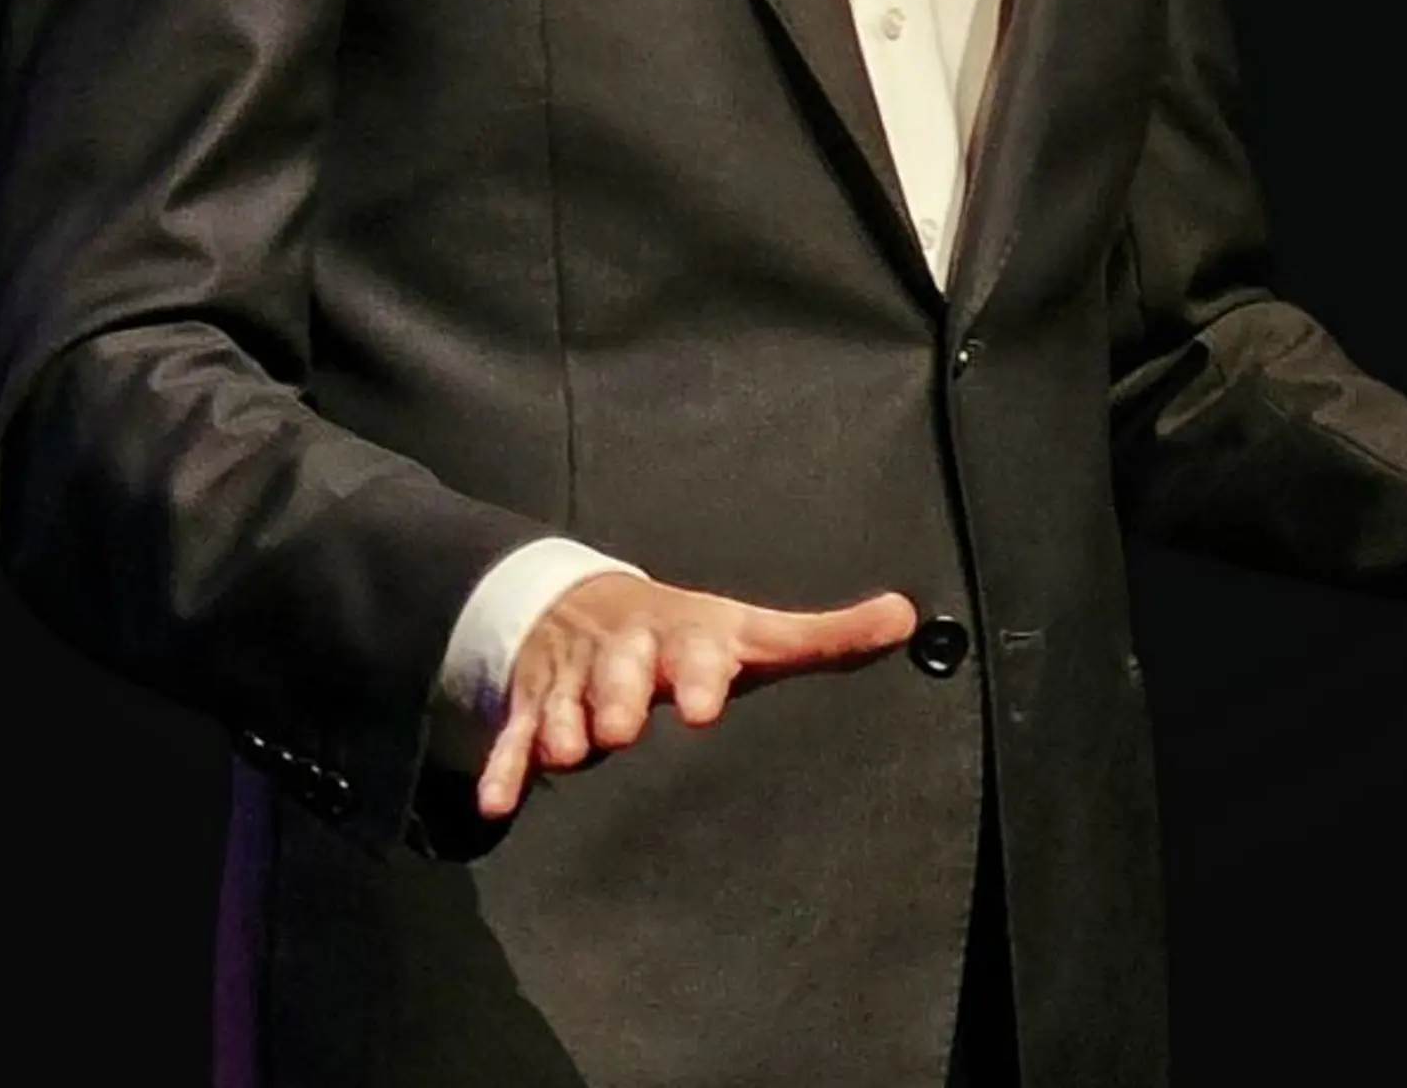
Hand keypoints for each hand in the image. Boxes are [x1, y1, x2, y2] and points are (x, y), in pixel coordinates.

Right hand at [476, 571, 918, 818]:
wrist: (581, 604)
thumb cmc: (684, 635)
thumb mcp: (749, 631)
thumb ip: (823, 636)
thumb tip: (906, 617)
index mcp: (683, 633)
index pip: (694, 647)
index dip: (700, 673)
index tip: (706, 703)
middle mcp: (626, 652)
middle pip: (620, 671)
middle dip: (619, 695)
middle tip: (619, 727)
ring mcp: (576, 681)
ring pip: (566, 704)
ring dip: (566, 727)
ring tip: (572, 754)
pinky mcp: (536, 709)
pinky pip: (517, 738)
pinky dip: (506, 767)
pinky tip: (500, 801)